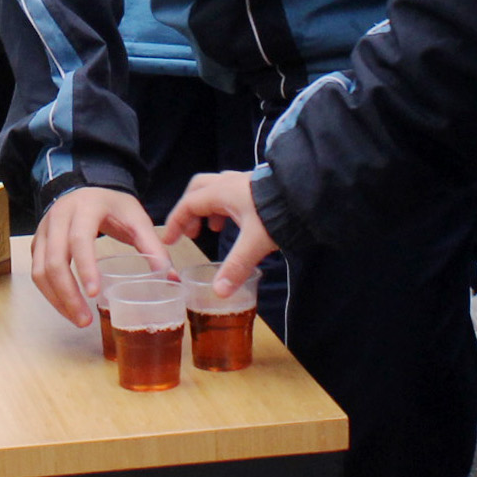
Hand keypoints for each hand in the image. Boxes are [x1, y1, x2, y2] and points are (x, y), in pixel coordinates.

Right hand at [28, 187, 177, 327]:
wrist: (87, 188)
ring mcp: (44, 230)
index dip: (85, 267)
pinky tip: (66, 307)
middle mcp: (58, 217)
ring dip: (56, 299)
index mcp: (85, 208)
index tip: (94, 294)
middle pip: (54, 260)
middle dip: (67, 294)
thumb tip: (171, 277)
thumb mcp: (136, 218)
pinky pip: (37, 272)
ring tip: (78, 319)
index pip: (80, 239)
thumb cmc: (113, 206)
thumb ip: (153, 246)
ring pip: (40, 270)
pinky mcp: (37, 243)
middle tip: (85, 320)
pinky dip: (50, 293)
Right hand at [161, 172, 277, 297]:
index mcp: (222, 193)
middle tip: (190, 232)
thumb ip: (235, 267)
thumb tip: (219, 293)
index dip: (176, 222)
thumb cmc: (277, 214)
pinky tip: (236, 224)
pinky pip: (233, 194)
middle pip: (199, 189)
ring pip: (217, 190)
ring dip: (210, 208)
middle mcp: (230, 183)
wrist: (306, 194)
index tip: (170, 239)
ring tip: (213, 230)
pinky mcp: (259, 188)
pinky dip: (227, 208)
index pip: (189, 204)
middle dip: (190, 210)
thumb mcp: (254, 243)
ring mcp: (245, 182)